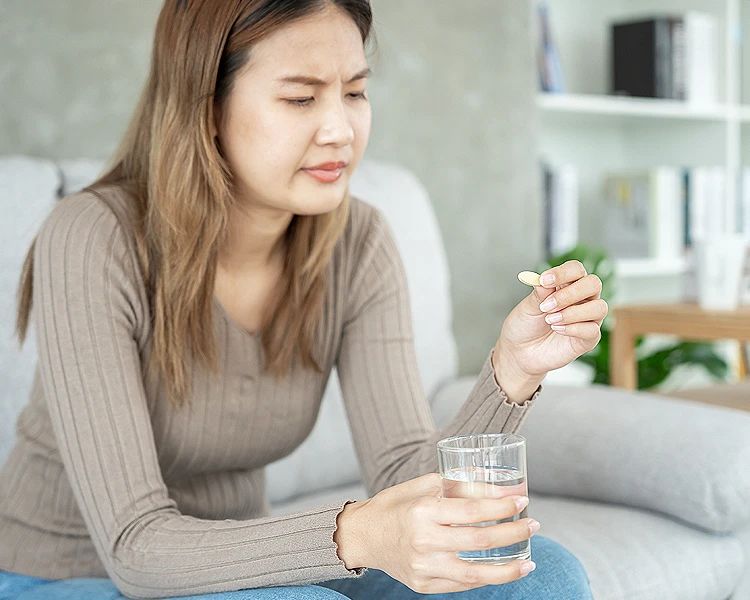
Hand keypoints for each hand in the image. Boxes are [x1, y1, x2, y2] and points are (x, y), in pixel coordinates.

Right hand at [335, 473, 537, 593]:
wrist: (363, 535)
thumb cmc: (396, 505)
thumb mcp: (424, 485)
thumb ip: (461, 484)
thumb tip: (502, 486)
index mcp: (423, 510)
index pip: (472, 510)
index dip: (501, 506)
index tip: (521, 501)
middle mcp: (423, 541)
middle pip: (480, 540)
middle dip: (513, 533)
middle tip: (533, 525)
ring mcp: (423, 567)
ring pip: (475, 573)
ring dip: (507, 569)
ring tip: (528, 562)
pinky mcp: (423, 585)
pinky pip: (461, 585)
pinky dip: (485, 578)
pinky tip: (501, 571)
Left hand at [494, 260, 607, 379]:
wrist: (519, 352)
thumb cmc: (525, 326)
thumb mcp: (527, 307)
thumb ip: (539, 294)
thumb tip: (543, 280)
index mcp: (566, 286)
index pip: (576, 269)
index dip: (563, 273)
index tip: (544, 281)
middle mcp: (582, 299)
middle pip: (593, 284)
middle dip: (570, 294)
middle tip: (547, 306)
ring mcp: (587, 319)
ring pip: (599, 307)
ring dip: (572, 313)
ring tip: (550, 320)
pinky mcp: (588, 339)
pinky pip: (593, 330)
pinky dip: (573, 328)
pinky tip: (557, 330)